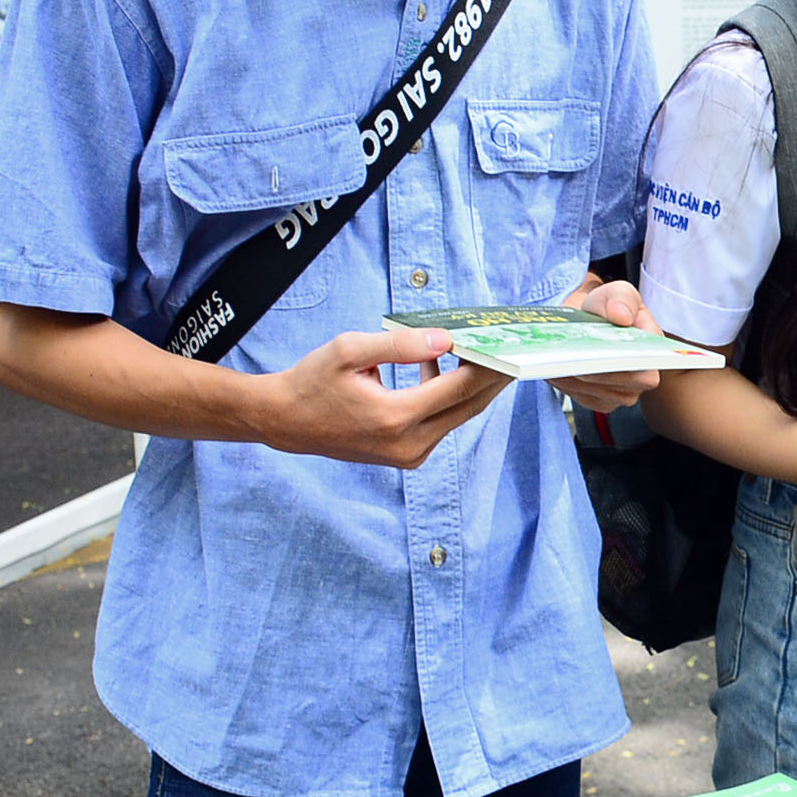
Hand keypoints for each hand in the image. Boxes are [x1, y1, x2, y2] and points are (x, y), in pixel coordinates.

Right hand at [257, 328, 512, 468]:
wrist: (286, 421)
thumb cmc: (313, 381)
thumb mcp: (350, 350)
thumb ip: (400, 344)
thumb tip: (445, 339)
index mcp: (395, 417)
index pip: (460, 388)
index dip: (488, 364)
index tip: (504, 341)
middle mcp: (408, 443)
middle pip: (469, 405)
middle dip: (492, 376)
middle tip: (510, 347)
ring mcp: (409, 455)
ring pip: (458, 415)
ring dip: (470, 385)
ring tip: (480, 352)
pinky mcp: (407, 457)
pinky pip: (441, 423)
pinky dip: (447, 397)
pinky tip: (437, 368)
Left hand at [552, 275, 660, 413]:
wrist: (586, 321)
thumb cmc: (606, 308)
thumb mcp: (617, 292)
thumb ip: (622, 298)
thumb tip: (622, 316)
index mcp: (655, 350)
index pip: (645, 366)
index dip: (624, 361)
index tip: (601, 349)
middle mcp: (643, 377)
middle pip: (619, 384)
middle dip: (593, 368)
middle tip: (570, 353)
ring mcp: (621, 393)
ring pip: (596, 391)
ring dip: (574, 374)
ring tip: (558, 356)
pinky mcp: (599, 401)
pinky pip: (580, 396)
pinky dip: (565, 381)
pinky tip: (556, 366)